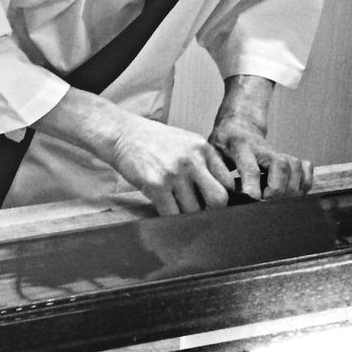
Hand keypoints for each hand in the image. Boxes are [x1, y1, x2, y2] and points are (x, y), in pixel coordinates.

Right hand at [110, 118, 236, 215]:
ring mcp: (174, 173)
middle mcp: (192, 159)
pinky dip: (170, 217)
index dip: (224, 197)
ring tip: (176, 206)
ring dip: (186, 215)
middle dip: (212, 211)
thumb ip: (205, 163)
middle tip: (202, 213)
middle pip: (218, 199)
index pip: (228, 182)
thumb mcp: (186, 143)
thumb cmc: (155, 142)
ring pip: (193, 211)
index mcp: (203, 148)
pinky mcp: (156, 184)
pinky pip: (172, 214)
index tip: (215, 203)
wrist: (123, 134)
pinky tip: (165, 208)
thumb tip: (221, 194)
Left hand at [209, 112, 312, 199]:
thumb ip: (217, 174)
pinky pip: (306, 168)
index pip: (249, 166)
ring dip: (290, 188)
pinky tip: (292, 192)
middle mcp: (263, 148)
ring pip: (295, 167)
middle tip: (266, 201)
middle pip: (280, 165)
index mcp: (240, 147)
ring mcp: (278, 151)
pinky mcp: (289, 156)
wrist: (238, 126)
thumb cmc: (223, 145)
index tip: (254, 199)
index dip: (253, 184)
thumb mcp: (212, 154)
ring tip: (277, 200)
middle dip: (277, 188)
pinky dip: (304, 183)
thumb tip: (223, 198)